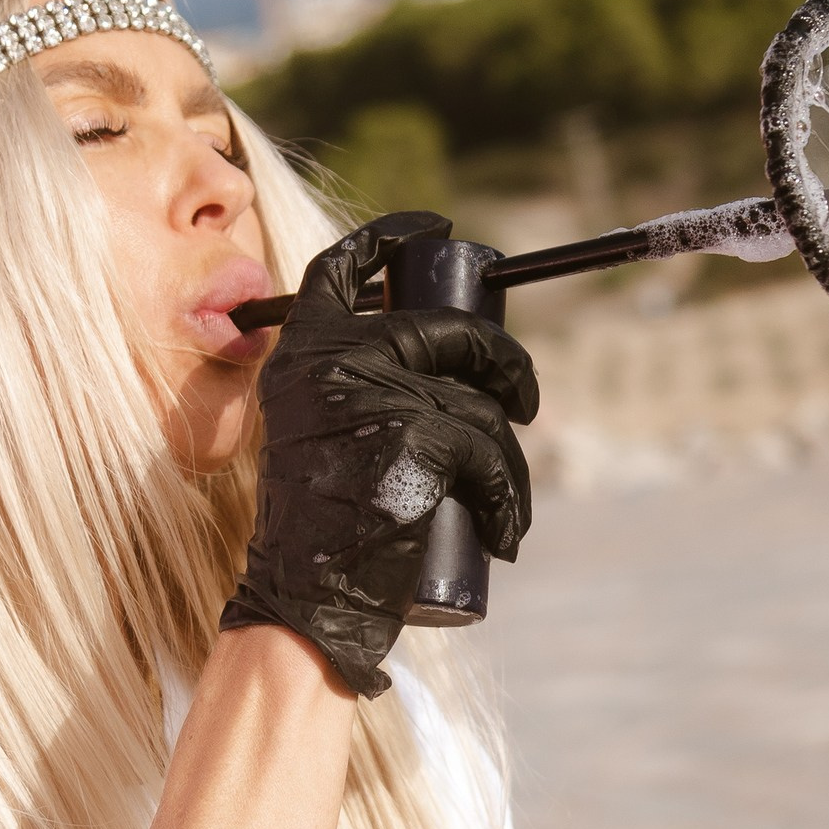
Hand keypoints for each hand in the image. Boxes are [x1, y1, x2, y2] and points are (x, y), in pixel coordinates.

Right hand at [219, 213, 537, 696]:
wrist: (304, 596)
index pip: (342, 267)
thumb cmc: (316, 531)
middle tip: (527, 402)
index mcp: (302, 352)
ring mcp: (376, 391)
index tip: (437, 232)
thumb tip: (443, 366)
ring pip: (480, 403)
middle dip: (505, 362)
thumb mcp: (313, 438)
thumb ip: (350, 393)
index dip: (391, 238)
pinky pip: (489, 451)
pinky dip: (507, 497)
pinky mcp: (417, 433)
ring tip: (506, 507)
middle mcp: (334, 358)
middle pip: (448, 328)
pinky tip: (505, 533)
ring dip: (509, 459)